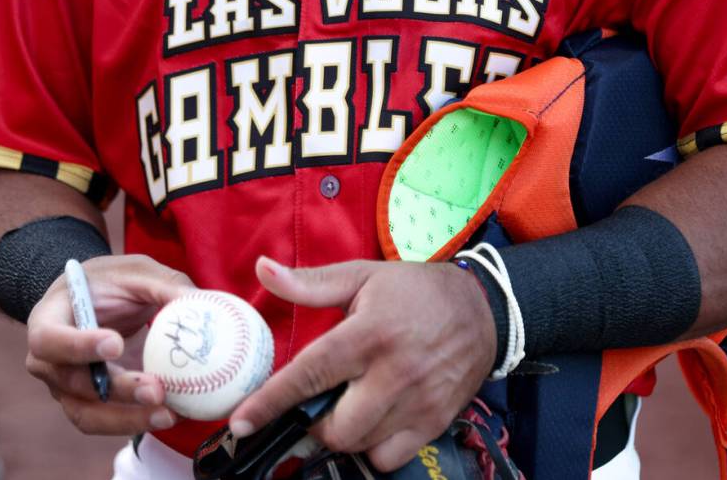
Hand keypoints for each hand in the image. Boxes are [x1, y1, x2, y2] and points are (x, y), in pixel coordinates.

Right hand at [25, 254, 194, 434]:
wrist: (97, 300)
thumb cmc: (112, 281)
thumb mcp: (136, 272)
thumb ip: (165, 285)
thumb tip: (206, 302)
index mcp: (48, 319)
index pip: (49, 339)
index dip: (78, 346)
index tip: (115, 344)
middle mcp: (49, 361)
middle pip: (73, 384)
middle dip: (117, 391)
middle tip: (156, 390)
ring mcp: (67, 388)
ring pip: (89, 415)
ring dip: (129, 419)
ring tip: (169, 415)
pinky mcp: (91, 404)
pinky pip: (109, 420)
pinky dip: (138, 422)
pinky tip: (173, 415)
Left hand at [229, 256, 496, 471]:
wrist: (484, 308)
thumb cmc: (415, 291)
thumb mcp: (363, 276)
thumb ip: (310, 283)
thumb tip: (263, 269)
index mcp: (369, 333)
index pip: (311, 374)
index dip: (272, 401)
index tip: (242, 421)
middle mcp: (394, 372)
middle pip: (335, 427)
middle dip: (313, 424)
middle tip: (315, 404)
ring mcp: (418, 402)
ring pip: (360, 445)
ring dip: (343, 434)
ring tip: (347, 407)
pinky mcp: (435, 421)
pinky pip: (389, 458)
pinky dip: (373, 449)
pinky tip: (374, 421)